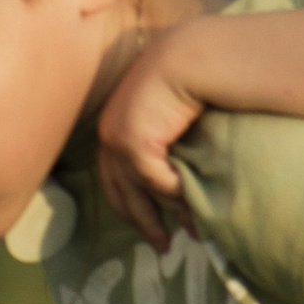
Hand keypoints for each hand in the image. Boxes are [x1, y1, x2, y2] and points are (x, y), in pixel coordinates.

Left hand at [95, 44, 206, 248]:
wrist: (190, 56)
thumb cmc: (188, 79)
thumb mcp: (170, 113)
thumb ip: (168, 140)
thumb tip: (180, 168)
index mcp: (114, 127)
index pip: (116, 178)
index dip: (133, 205)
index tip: (153, 226)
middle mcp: (109, 135)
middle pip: (121, 193)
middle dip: (143, 223)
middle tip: (163, 247)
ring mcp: (118, 139)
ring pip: (142, 191)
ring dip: (167, 215)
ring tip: (189, 234)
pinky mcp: (135, 142)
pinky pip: (156, 180)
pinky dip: (175, 194)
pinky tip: (194, 204)